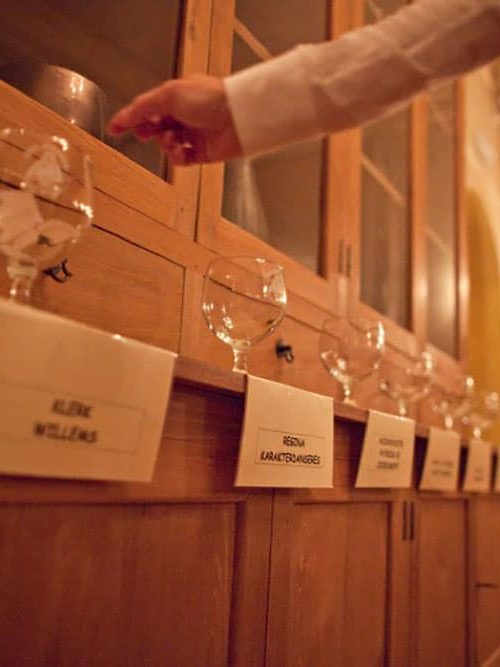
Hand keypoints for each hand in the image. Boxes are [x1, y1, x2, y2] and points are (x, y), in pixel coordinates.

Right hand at [107, 75, 241, 165]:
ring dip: (165, 144)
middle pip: (156, 127)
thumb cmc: (209, 99)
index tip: (114, 129)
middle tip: (143, 134)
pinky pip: (182, 159)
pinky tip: (180, 152)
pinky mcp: (203, 152)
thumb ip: (143, 108)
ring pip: (168, 144)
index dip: (131, 118)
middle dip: (148, 131)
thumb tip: (122, 118)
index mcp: (177, 95)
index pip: (148, 107)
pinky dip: (177, 157)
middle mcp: (185, 115)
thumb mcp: (169, 95)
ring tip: (171, 140)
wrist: (238, 118)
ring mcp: (194, 134)